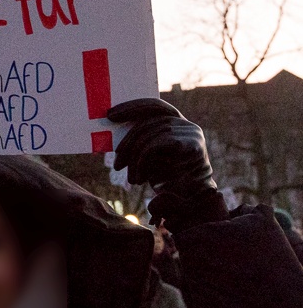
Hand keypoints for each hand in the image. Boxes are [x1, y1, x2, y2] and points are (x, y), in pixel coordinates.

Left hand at [108, 98, 225, 231]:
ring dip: (135, 161)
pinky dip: (142, 163)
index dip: (131, 107)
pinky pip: (155, 146)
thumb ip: (142, 142)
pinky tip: (140, 178)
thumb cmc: (172, 179)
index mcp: (178, 122)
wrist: (197, 201)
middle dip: (127, 145)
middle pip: (147, 124)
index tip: (110, 115)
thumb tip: (116, 134)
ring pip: (149, 138)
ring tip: (132, 180)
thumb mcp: (153, 157)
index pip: (153, 106)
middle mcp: (186, 124)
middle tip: (117, 165)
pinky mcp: (192, 145)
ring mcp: (191, 133)